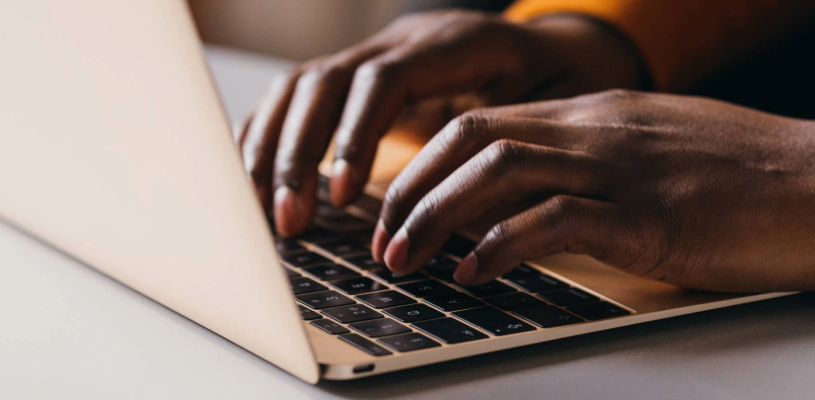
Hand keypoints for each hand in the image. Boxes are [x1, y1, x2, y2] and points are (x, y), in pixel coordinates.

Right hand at [237, 11, 643, 235]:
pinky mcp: (356, 78)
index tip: (340, 197)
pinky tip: (256, 186)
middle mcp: (401, 40)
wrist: (553, 48)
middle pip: (324, 81)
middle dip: (298, 153)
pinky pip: (296, 99)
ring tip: (267, 215)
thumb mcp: (557, 101)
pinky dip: (269, 138)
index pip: (383, 81)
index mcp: (452, 44)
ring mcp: (372, 54)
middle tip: (290, 221)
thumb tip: (486, 194)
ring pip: (299, 88)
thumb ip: (523, 136)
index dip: (355, 137)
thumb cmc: (559, 81)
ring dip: (273, 150)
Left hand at [372, 90, 814, 291]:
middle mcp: (602, 130)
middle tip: (379, 238)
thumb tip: (555, 202)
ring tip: (404, 260)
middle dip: (410, 188)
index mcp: (604, 114)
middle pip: (472, 138)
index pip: (488, 122)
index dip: (426, 163)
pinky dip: (496, 247)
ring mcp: (623, 168)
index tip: (393, 205)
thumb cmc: (765, 182)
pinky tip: (472, 275)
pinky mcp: (649, 215)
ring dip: (434, 218)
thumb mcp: (671, 157)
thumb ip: (611, 167)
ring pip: (496, 171)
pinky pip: (550, 221)